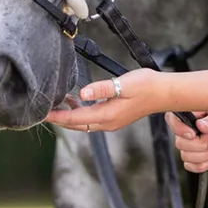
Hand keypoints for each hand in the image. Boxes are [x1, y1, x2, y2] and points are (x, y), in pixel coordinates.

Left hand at [45, 69, 161, 131]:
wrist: (164, 93)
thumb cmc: (146, 86)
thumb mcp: (123, 84)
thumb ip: (102, 88)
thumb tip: (82, 93)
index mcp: (107, 115)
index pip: (76, 118)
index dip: (58, 116)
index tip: (43, 113)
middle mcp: (108, 123)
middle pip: (77, 124)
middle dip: (60, 118)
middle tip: (44, 110)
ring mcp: (112, 122)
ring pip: (84, 122)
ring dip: (71, 115)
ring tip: (59, 102)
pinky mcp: (116, 118)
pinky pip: (93, 118)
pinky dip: (82, 112)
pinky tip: (80, 100)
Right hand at [166, 111, 207, 172]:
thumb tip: (201, 126)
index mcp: (190, 111)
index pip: (172, 119)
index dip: (179, 129)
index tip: (193, 134)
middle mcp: (187, 126)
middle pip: (180, 143)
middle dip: (200, 145)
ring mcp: (191, 140)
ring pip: (186, 156)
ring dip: (204, 155)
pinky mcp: (197, 152)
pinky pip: (190, 165)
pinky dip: (202, 165)